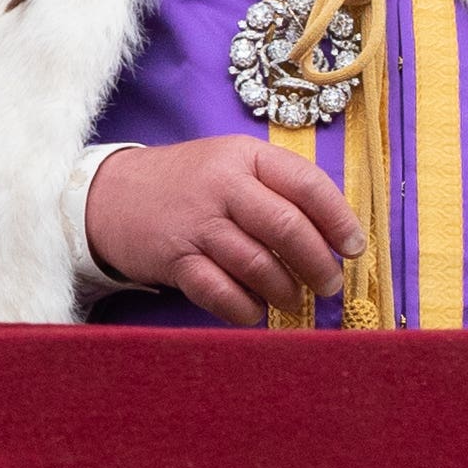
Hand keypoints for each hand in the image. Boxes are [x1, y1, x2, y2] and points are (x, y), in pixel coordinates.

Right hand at [85, 138, 365, 325]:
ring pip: (257, 264)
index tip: (355, 247)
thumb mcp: (232, 164)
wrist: (112, 194)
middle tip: (330, 283)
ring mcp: (197, 223)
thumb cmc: (189, 183)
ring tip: (295, 299)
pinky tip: (254, 310)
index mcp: (246, 156)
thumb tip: (334, 232)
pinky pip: (220, 292)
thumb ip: (277, 188)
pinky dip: (244, 308)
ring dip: (286, 290)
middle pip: (287, 227)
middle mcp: (223, 186)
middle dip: (318, 263)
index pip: (307, 184)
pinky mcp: (175, 259)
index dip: (339, 219)